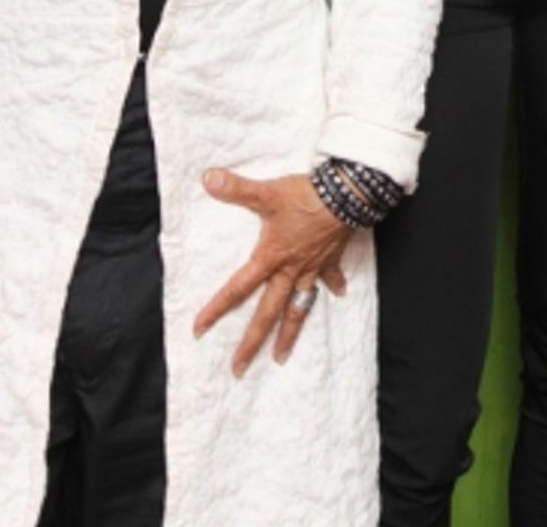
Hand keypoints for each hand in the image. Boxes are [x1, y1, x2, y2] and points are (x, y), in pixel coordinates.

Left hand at [194, 168, 352, 373]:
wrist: (347, 195)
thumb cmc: (306, 197)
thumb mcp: (268, 192)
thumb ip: (237, 188)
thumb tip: (208, 178)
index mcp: (271, 257)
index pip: (238, 288)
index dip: (217, 308)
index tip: (199, 330)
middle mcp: (290, 270)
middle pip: (268, 313)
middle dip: (252, 342)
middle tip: (239, 368)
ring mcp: (312, 268)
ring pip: (298, 307)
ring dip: (289, 332)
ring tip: (281, 356)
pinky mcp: (331, 258)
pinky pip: (330, 277)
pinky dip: (333, 286)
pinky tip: (338, 294)